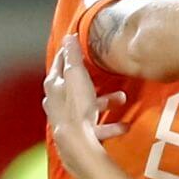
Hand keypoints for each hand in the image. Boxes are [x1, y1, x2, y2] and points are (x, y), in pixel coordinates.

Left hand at [44, 35, 127, 176]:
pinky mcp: (76, 134)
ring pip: (87, 106)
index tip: (77, 46)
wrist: (76, 143)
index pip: (60, 64)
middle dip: (92, 81)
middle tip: (104, 76)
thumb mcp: (77, 75)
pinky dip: (109, 125)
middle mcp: (56, 102)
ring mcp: (66, 119)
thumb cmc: (76, 107)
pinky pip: (95, 126)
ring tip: (122, 99)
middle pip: (74, 86)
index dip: (69, 54)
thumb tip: (68, 36)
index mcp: (54, 85)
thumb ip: (73, 56)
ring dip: (105, 103)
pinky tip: (124, 126)